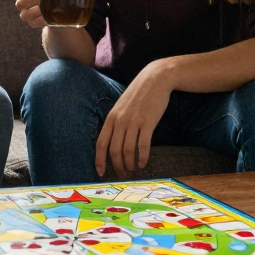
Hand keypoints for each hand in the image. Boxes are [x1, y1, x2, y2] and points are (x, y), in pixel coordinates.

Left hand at [95, 61, 175, 178]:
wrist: (155, 79)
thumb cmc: (138, 95)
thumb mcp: (121, 107)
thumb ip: (116, 122)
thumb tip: (112, 142)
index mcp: (111, 118)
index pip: (101, 144)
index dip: (99, 160)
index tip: (101, 173)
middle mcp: (120, 121)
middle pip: (114, 150)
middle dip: (117, 166)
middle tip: (122, 174)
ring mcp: (133, 121)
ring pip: (128, 150)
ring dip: (130, 164)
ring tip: (133, 170)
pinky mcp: (148, 122)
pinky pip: (143, 145)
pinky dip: (142, 157)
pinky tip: (143, 163)